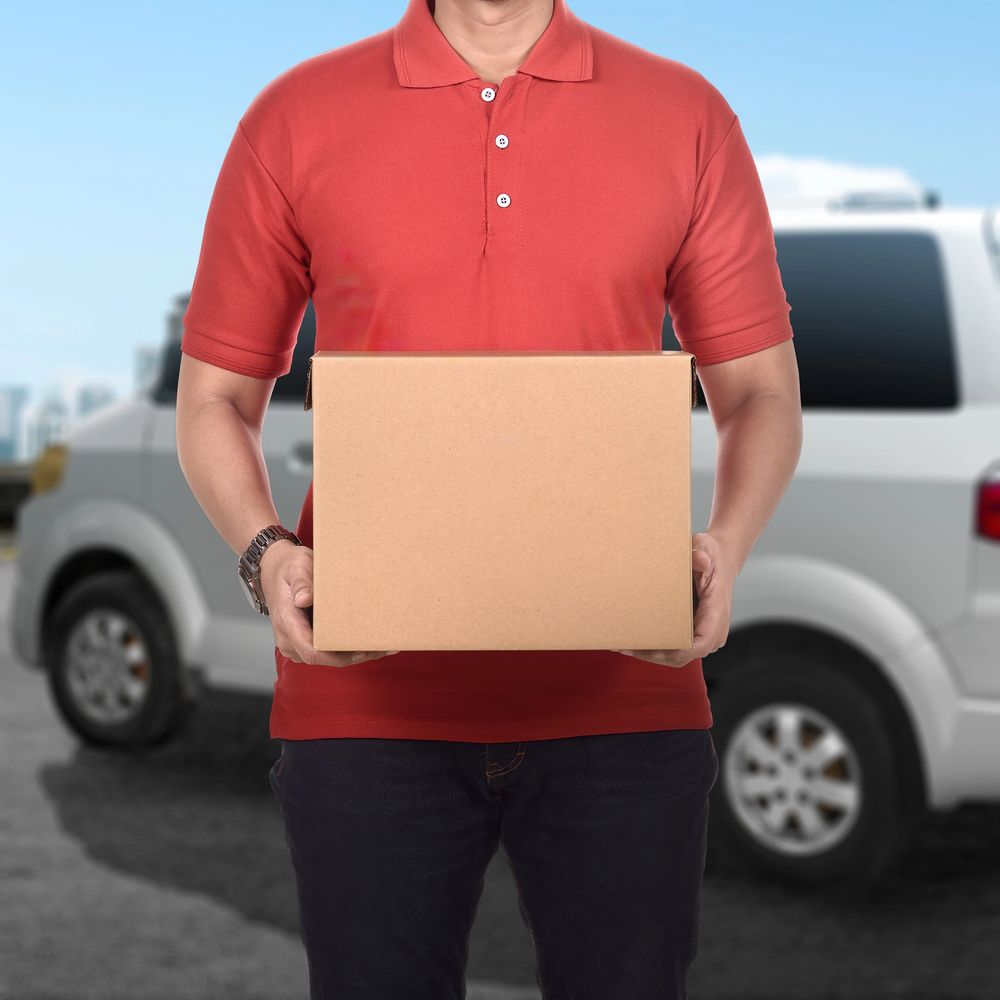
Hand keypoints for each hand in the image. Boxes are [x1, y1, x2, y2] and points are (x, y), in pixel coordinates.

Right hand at [259, 539, 399, 666]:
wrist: (274, 570)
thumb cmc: (288, 567)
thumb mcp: (296, 567)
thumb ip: (302, 582)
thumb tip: (305, 599)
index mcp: (287, 622)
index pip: (312, 651)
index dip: (338, 656)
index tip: (362, 650)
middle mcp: (289, 638)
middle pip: (324, 658)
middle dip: (354, 656)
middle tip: (384, 647)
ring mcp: (296, 643)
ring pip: (327, 657)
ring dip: (354, 653)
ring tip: (383, 645)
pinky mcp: (304, 641)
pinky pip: (326, 651)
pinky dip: (347, 648)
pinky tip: (369, 641)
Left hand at [611, 531, 731, 667]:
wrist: (720, 560)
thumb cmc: (712, 555)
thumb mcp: (706, 547)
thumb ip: (701, 553)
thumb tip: (699, 559)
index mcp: (717, 612)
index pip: (701, 643)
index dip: (678, 651)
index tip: (653, 649)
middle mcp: (714, 629)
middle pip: (684, 655)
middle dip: (654, 654)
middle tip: (626, 646)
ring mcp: (704, 634)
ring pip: (677, 656)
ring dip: (651, 654)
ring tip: (623, 645)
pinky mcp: (694, 633)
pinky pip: (675, 648)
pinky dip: (655, 647)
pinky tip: (633, 640)